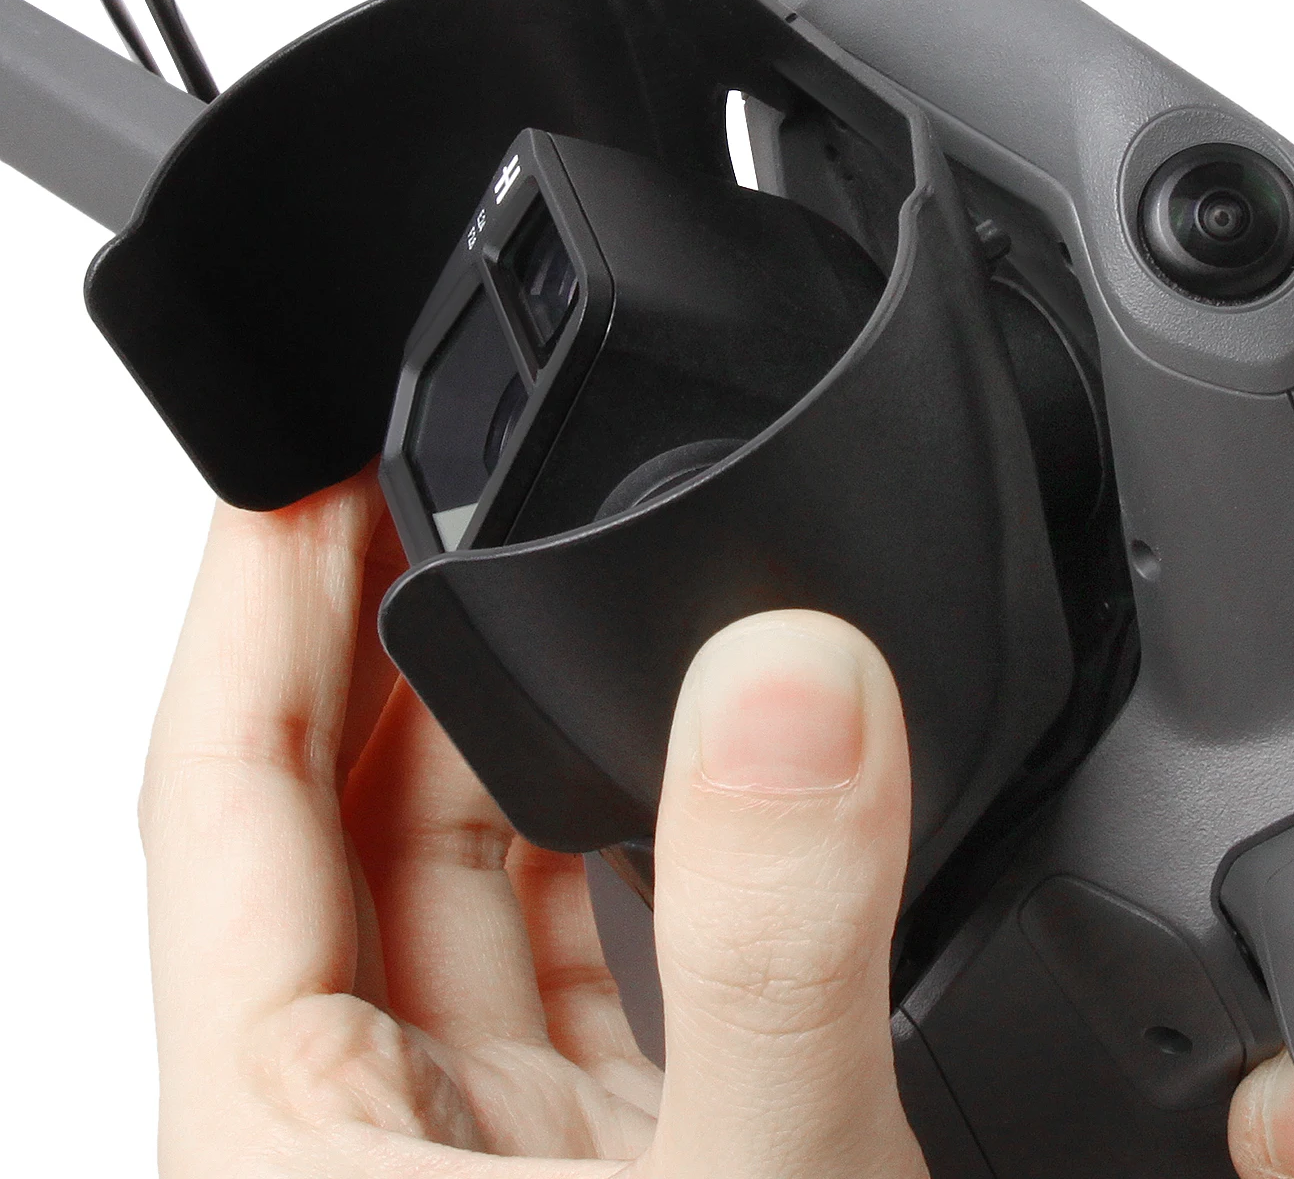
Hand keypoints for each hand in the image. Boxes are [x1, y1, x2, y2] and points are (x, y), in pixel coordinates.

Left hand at [141, 470, 927, 1178]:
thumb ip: (767, 952)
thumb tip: (796, 685)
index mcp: (296, 1156)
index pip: (222, 803)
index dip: (253, 606)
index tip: (306, 460)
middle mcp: (379, 1146)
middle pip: (336, 819)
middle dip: (379, 630)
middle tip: (436, 473)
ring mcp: (501, 1158)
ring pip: (465, 881)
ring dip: (502, 726)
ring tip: (545, 574)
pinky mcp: (622, 1163)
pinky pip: (590, 947)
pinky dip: (624, 836)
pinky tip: (679, 763)